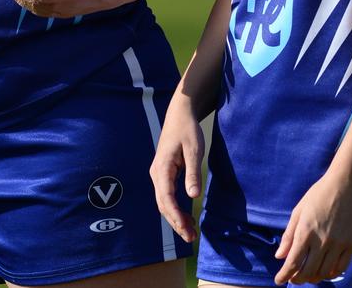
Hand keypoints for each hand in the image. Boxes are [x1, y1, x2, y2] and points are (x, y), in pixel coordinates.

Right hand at [150, 100, 204, 242]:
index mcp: (162, 168)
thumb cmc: (187, 130)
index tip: (186, 230)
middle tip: (191, 238)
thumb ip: (192, 173)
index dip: (176, 216)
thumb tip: (193, 196)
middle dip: (175, 222)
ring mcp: (159, 174)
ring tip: (190, 232)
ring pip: (164, 202)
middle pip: (163, 204)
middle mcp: (157, 173)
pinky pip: (167, 195)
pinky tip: (186, 216)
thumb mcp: (194, 150)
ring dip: (175, 217)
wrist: (180, 114)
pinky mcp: (164, 173)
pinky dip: (175, 208)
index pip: (166, 199)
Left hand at [273, 172, 351, 284]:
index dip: (284, 275)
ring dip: (314, 277)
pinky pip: (341, 267)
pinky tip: (324, 271)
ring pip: (324, 272)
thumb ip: (289, 234)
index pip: (293, 261)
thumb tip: (279, 255)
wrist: (346, 184)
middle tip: (293, 279)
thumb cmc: (319, 194)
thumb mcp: (299, 210)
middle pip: (308, 271)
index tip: (279, 280)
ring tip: (307, 275)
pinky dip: (331, 273)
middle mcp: (322, 240)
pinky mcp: (351, 244)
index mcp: (306, 230)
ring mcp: (338, 243)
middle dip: (297, 279)